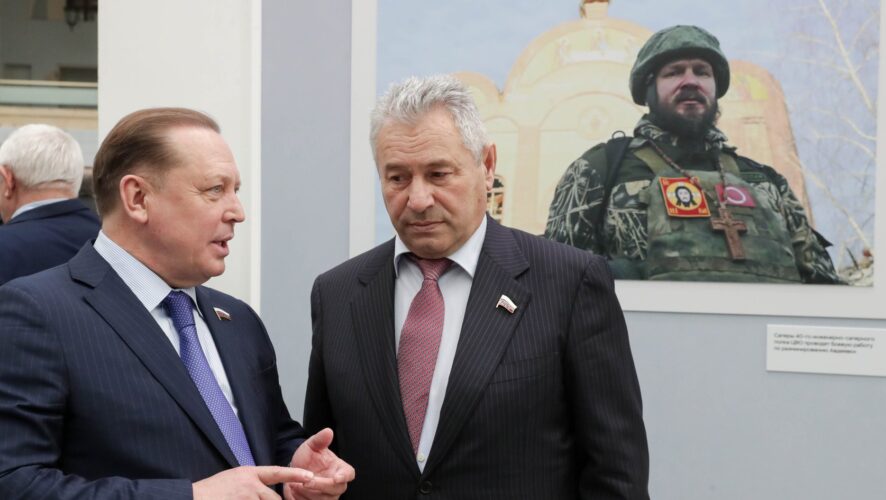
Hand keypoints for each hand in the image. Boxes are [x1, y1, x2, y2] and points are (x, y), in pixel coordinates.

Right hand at [193, 466, 313, 499]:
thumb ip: (250, 483)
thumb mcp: (232, 479)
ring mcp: (247, 498)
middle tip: (255, 499)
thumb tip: (263, 491)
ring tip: (239, 499)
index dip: (295, 474)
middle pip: (274, 498)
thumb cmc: (209, 492)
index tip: (310, 477)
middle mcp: (250, 484)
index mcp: (248, 473)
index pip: (277, 472)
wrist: (192, 497)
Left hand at [285, 428, 354, 499]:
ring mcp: (328, 496)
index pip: (348, 474)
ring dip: (309, 493)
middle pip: (335, 489)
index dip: (344, 476)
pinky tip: (294, 491)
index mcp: (340, 469)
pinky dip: (302, 499)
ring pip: (323, 499)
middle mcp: (337, 484)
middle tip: (306, 481)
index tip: (337, 477)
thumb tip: (328, 431)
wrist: (296, 470)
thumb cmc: (308, 457)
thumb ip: (320, 439)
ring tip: (295, 484)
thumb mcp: (311, 446)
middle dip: (320, 485)